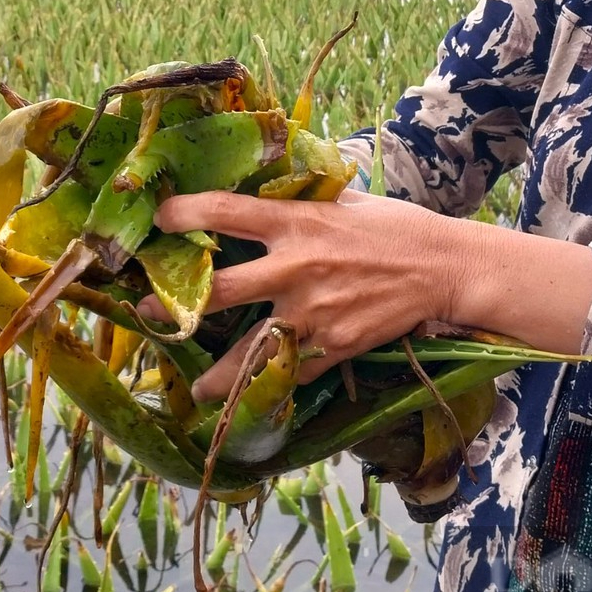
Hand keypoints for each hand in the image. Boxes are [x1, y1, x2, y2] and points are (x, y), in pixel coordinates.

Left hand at [140, 189, 591, 401]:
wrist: (445, 268)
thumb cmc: (394, 227)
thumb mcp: (344, 201)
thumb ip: (298, 203)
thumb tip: (262, 189)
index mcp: (297, 222)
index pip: (226, 212)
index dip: (184, 213)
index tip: (157, 218)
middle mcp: (296, 267)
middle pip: (219, 290)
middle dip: (177, 305)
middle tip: (146, 311)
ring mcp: (312, 312)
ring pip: (249, 349)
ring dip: (217, 374)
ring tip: (194, 389)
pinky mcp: (332, 345)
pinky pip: (290, 371)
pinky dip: (270, 387)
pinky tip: (250, 403)